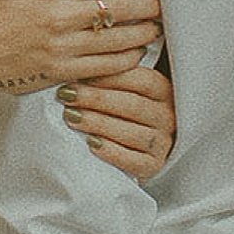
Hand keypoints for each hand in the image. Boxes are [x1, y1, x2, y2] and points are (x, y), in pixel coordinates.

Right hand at [0, 0, 160, 95]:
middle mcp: (59, 18)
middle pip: (115, 10)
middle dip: (146, 5)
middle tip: (163, 1)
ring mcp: (61, 47)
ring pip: (115, 41)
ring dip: (142, 33)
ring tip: (157, 26)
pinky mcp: (61, 71)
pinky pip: (103, 67)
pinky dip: (125, 60)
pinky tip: (137, 52)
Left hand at [58, 60, 176, 177]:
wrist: (138, 147)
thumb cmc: (124, 111)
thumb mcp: (124, 89)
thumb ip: (112, 77)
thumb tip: (82, 67)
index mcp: (162, 91)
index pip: (140, 80)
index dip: (109, 76)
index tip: (80, 74)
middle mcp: (167, 116)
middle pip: (132, 105)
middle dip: (96, 99)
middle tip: (67, 95)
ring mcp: (162, 142)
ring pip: (131, 132)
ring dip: (99, 124)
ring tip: (71, 117)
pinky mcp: (153, 166)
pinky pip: (132, 160)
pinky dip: (111, 152)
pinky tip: (91, 143)